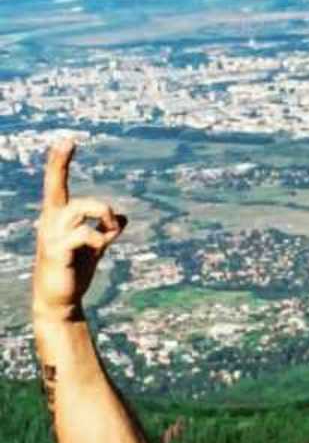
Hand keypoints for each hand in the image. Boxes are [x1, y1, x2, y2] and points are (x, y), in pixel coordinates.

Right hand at [32, 139, 125, 318]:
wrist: (61, 302)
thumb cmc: (73, 273)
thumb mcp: (94, 249)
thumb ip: (106, 232)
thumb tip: (124, 218)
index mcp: (58, 218)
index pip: (55, 184)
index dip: (59, 162)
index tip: (68, 140)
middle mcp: (50, 222)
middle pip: (60, 189)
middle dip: (66, 170)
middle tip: (90, 182)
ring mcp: (52, 236)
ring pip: (78, 208)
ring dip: (102, 213)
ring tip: (112, 227)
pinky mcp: (57, 253)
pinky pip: (83, 235)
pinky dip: (98, 237)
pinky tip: (102, 245)